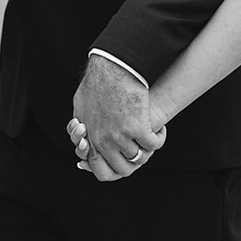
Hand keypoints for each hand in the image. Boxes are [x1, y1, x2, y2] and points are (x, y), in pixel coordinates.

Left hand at [70, 56, 166, 181]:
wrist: (112, 69)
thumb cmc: (96, 84)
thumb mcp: (81, 108)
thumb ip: (82, 126)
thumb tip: (82, 135)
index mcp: (91, 140)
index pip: (102, 171)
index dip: (114, 170)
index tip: (122, 160)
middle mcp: (105, 143)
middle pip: (124, 169)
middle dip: (133, 163)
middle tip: (139, 150)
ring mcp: (122, 137)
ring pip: (140, 157)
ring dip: (147, 150)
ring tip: (150, 138)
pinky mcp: (139, 128)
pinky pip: (153, 144)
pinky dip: (158, 139)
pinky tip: (159, 130)